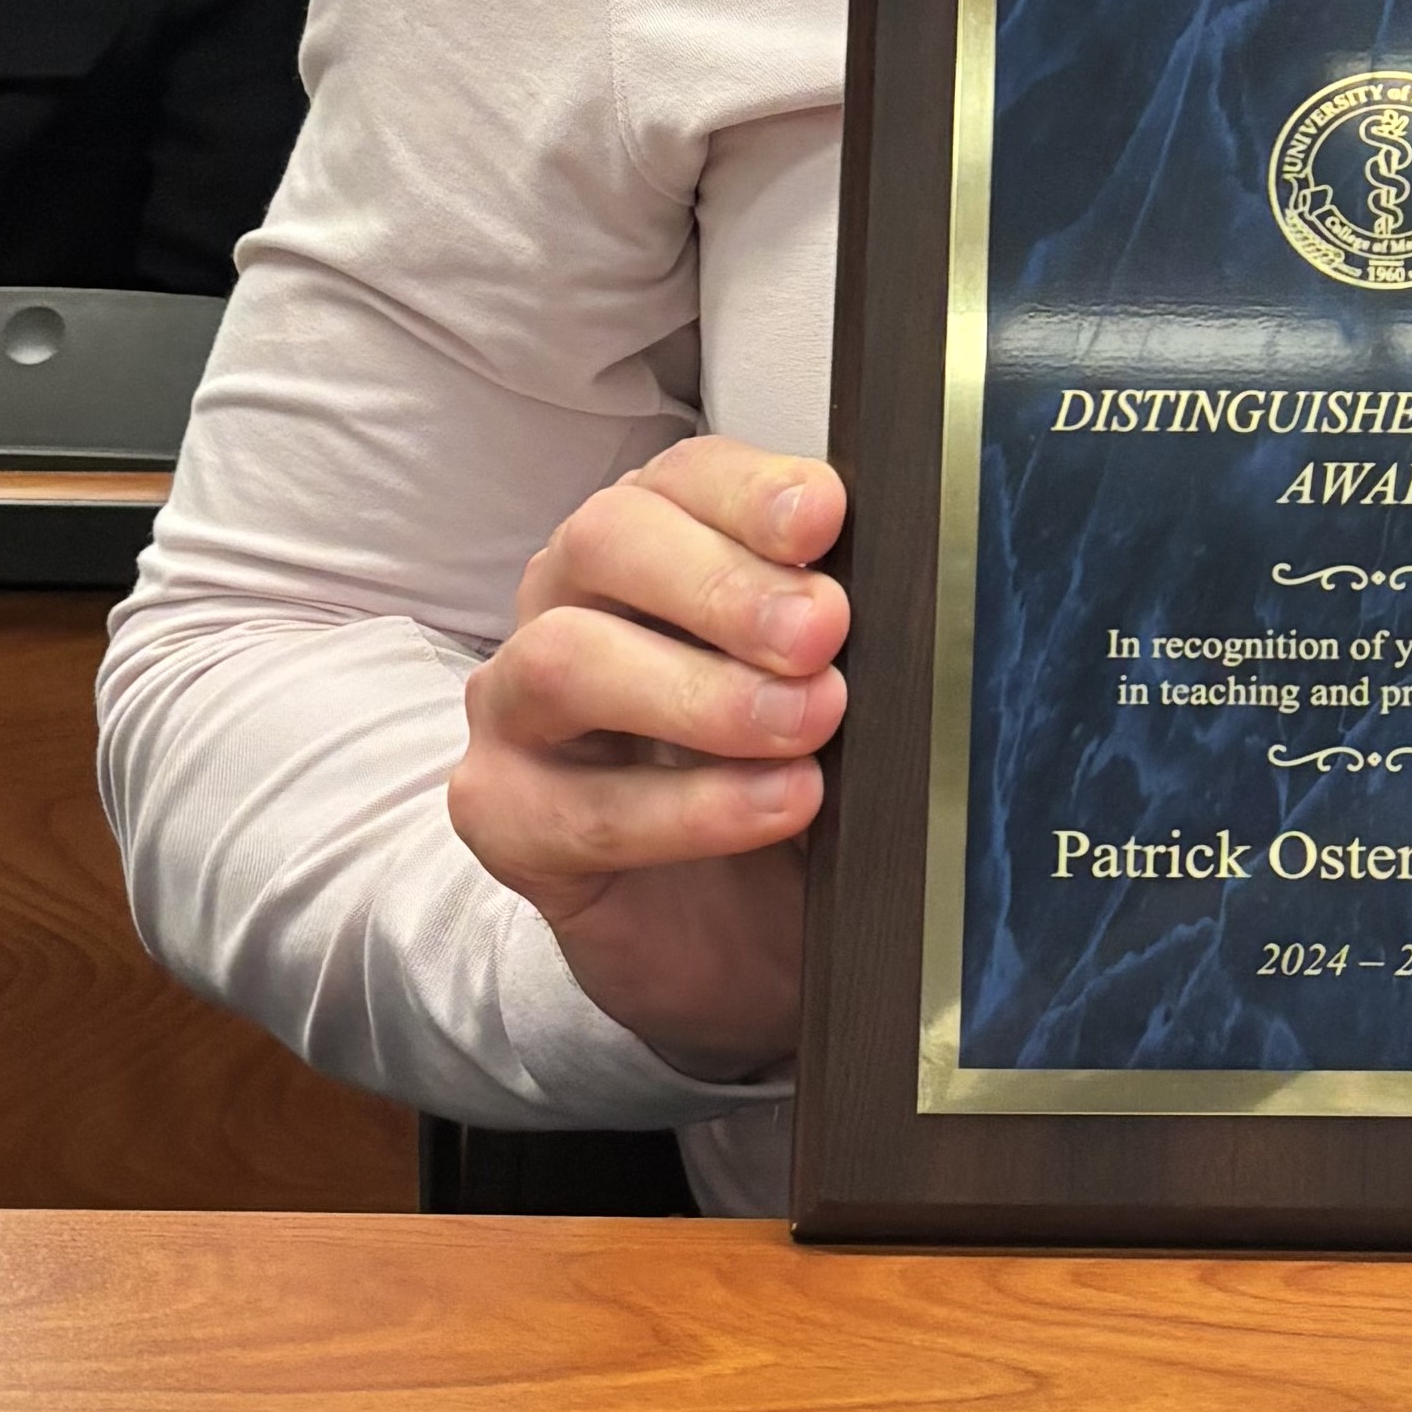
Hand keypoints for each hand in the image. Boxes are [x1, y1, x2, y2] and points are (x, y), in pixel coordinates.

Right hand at [447, 438, 847, 1081]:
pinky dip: (689, 808)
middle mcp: (566, 600)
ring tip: (810, 722)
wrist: (738, 934)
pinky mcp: (503, 816)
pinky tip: (779, 804)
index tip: (826, 519)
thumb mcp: (824, 681)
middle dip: (725, 585)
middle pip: (606, 541)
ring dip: (702, 691)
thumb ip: (836, 619)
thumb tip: (908, 574)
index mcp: (650, 540)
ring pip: (565, 660)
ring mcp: (517, 707)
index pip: (682, 478)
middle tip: (825, 632)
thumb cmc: (783, 767)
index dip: (752, 490)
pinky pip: (576, 806)